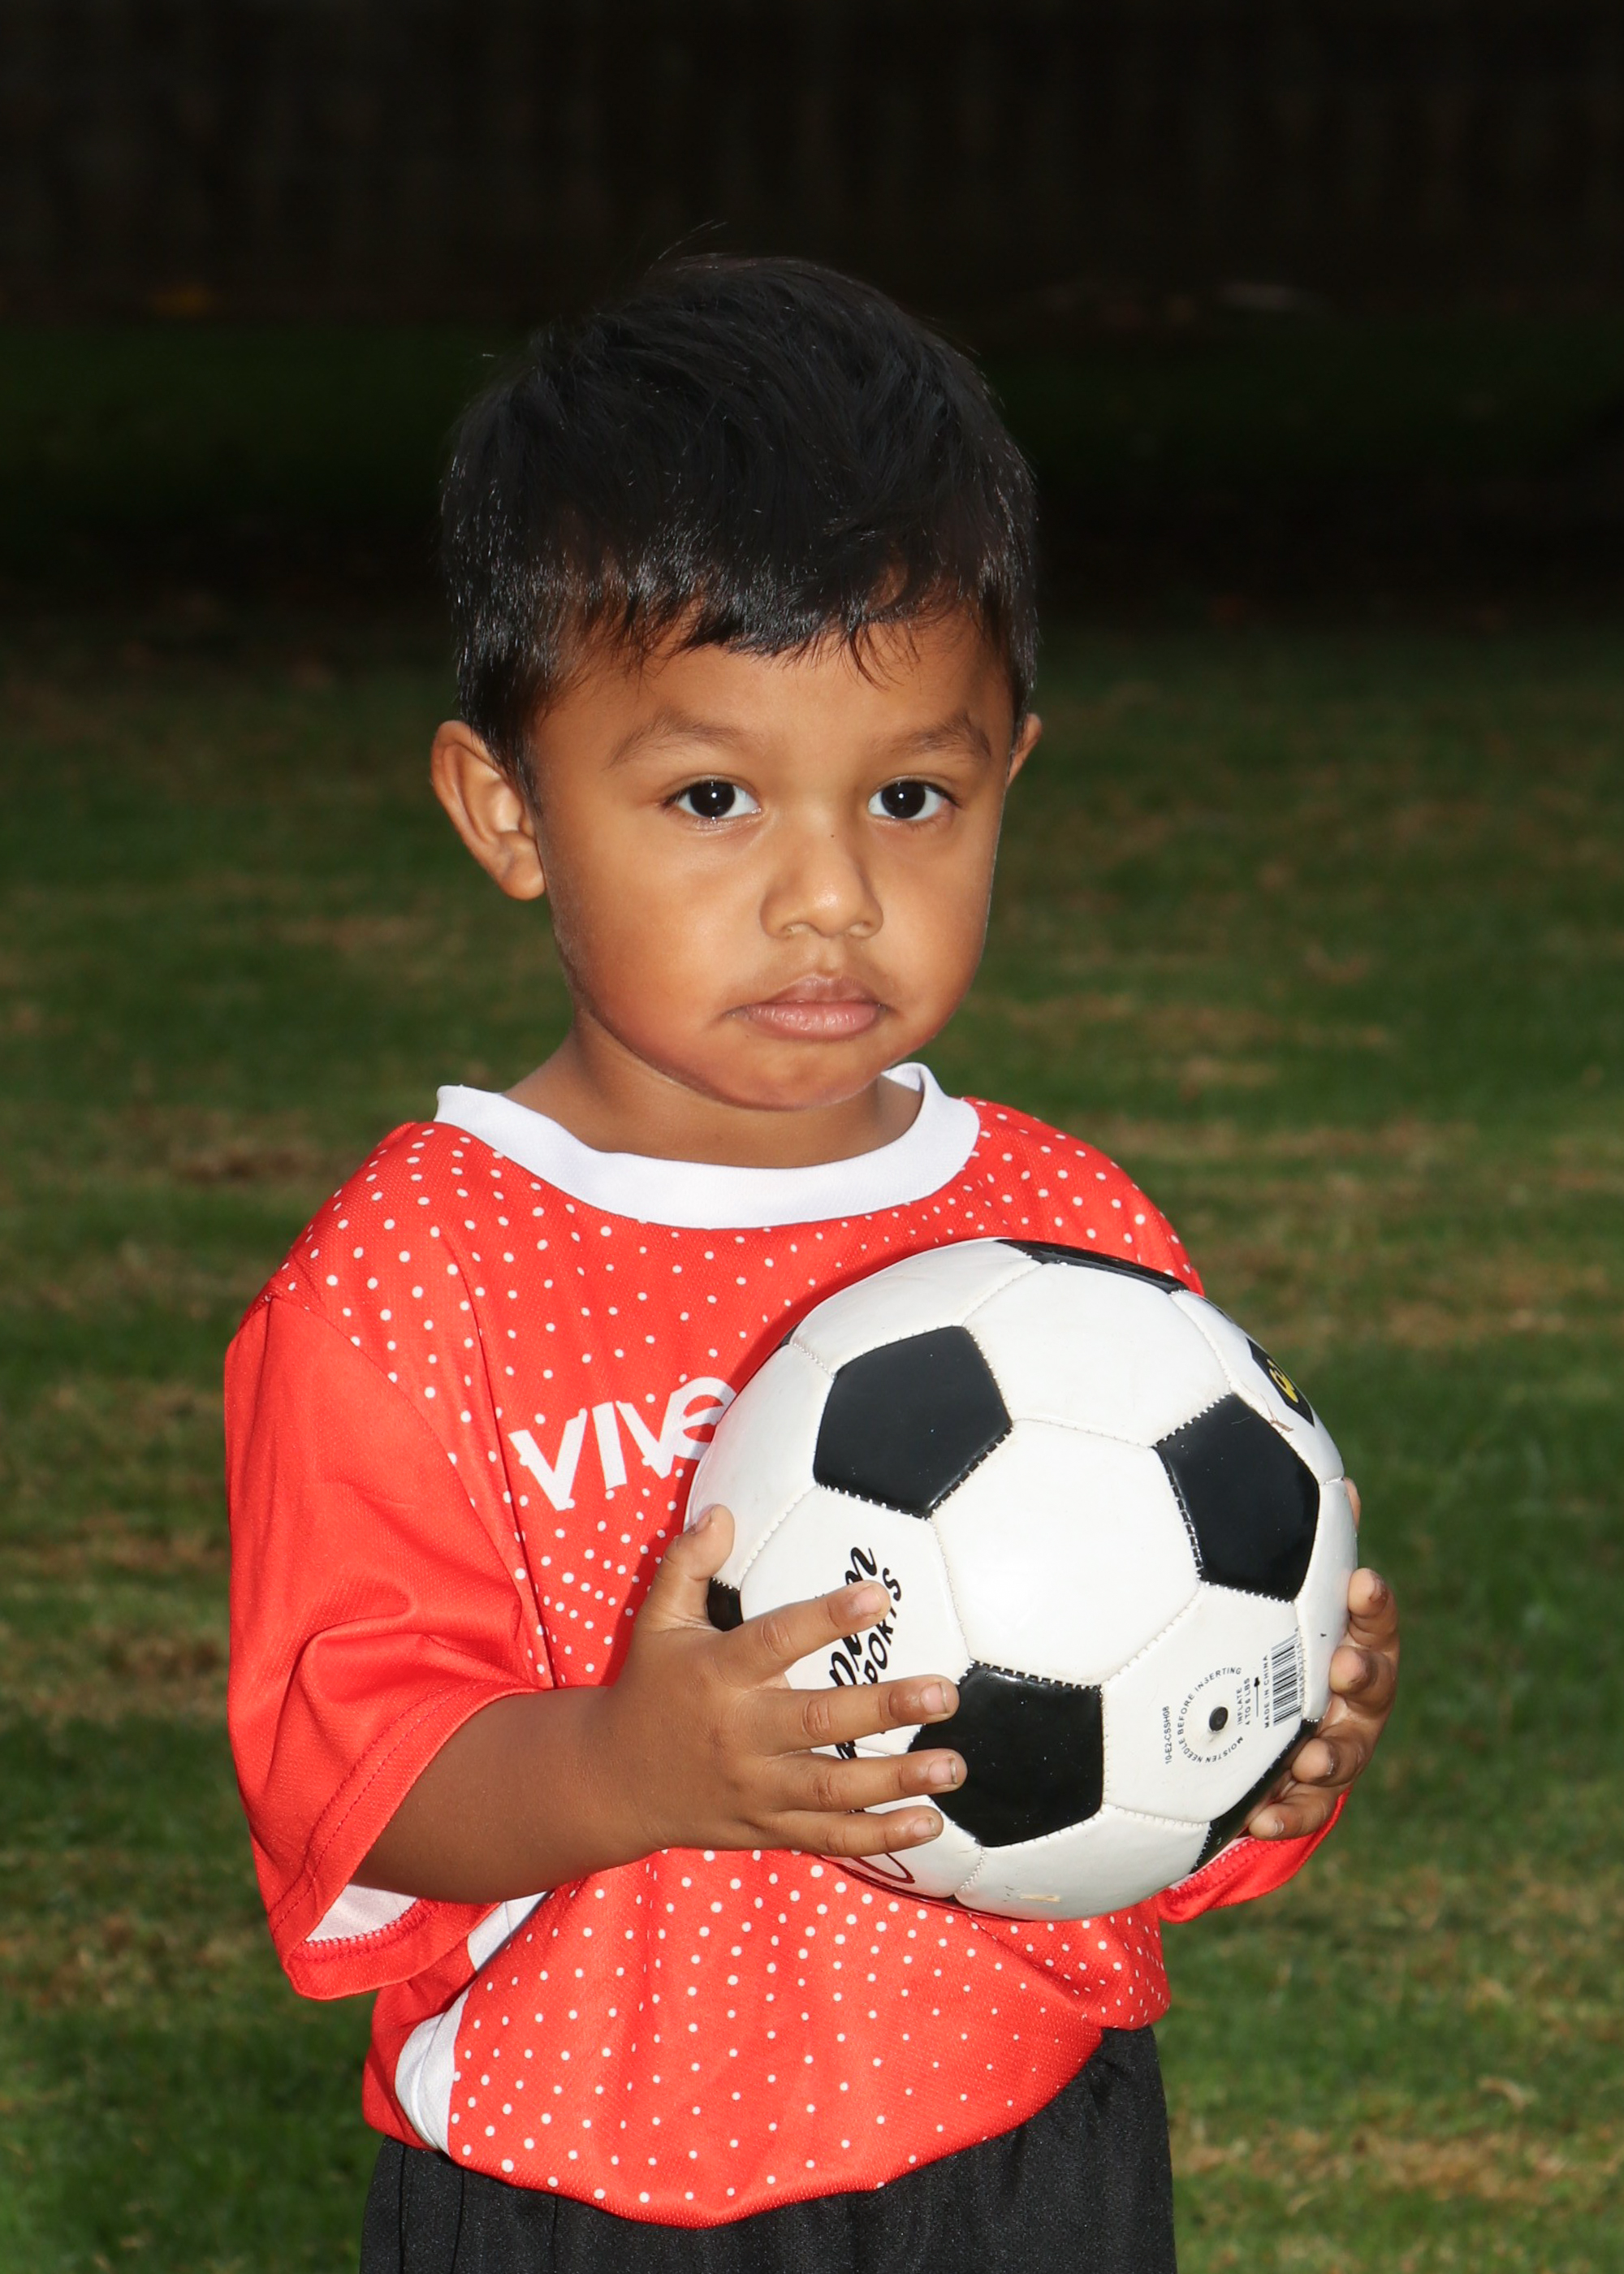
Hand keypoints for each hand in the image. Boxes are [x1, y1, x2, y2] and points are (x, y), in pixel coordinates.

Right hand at [601, 1504, 965, 1859]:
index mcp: (717, 1673)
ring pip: (833, 1788)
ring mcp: (756, 1786)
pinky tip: (927, 1823)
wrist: (614, 1782)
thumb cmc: (650, 1687)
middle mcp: (740, 1732)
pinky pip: (828, 1836)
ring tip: (953, 1766)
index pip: (775, 1641)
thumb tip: (723, 1510)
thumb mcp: (657, 1621)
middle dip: (886, 1709)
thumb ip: (688, 1564)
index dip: (826, 1619)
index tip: (879, 1597)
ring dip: (898, 1779)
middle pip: (819, 1723)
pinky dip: (879, 1836)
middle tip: (945, 1694)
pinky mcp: (767, 1826)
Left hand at [1246, 1481, 1398, 1838]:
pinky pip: (1302, 1812)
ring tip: (1307, 1759)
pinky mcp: (1307, 1798)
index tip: (1363, 1582)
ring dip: (1330, 1758)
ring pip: (1345, 1757)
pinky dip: (1284, 1814)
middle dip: (1364, 1677)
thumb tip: (1337, 1481)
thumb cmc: (1281, 1646)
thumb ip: (1310, 1549)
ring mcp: (1338, 1751)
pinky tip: (1257, 1818)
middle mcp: (1355, 1701)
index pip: (1375, 1620)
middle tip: (1345, 1669)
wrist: (1272, 1736)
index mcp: (1355, 1646)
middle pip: (1374, 1688)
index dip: (1374, 1604)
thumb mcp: (1289, 1599)